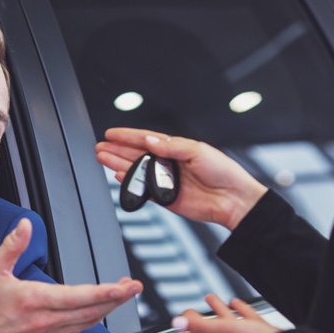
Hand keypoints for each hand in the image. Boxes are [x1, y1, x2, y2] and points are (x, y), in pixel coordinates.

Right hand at [0, 218, 142, 332]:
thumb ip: (12, 246)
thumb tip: (25, 225)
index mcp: (36, 301)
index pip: (79, 297)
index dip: (105, 292)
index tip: (123, 287)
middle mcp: (47, 322)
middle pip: (91, 310)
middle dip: (117, 298)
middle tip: (134, 287)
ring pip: (88, 322)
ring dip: (107, 307)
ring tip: (122, 293)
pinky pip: (77, 331)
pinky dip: (91, 318)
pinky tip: (99, 308)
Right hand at [95, 127, 266, 229]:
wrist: (233, 199)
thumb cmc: (224, 172)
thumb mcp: (198, 151)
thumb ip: (172, 147)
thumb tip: (150, 141)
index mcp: (177, 148)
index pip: (146, 139)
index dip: (128, 135)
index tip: (111, 133)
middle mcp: (169, 163)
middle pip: (136, 154)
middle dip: (117, 149)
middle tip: (100, 146)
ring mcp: (165, 180)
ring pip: (136, 170)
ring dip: (119, 163)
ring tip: (102, 157)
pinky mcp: (165, 198)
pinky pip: (143, 189)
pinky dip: (131, 182)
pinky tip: (118, 175)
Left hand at [171, 294, 280, 332]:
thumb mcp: (221, 330)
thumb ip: (198, 325)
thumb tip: (176, 322)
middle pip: (208, 332)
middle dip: (198, 323)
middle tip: (189, 315)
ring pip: (226, 323)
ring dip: (218, 311)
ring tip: (211, 300)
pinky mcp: (258, 332)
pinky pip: (245, 319)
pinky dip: (239, 310)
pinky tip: (237, 304)